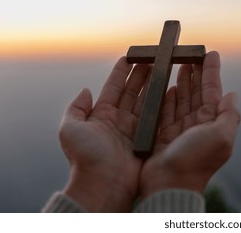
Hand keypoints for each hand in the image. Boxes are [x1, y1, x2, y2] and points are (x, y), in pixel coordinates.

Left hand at [59, 57, 150, 211]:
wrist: (104, 184)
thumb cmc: (85, 158)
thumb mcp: (70, 129)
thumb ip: (76, 108)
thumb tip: (85, 90)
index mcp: (101, 116)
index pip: (113, 88)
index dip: (121, 72)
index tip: (129, 56)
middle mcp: (119, 121)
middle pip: (132, 92)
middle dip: (141, 74)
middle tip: (152, 58)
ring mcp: (135, 129)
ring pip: (146, 101)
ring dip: (153, 84)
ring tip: (162, 68)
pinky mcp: (149, 138)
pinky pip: (158, 116)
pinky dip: (163, 102)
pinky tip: (170, 90)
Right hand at [140, 51, 240, 197]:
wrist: (171, 185)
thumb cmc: (197, 161)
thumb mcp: (221, 137)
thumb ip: (229, 114)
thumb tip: (233, 94)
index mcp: (213, 122)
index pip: (212, 90)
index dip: (212, 71)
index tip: (210, 53)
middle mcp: (198, 124)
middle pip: (196, 92)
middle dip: (195, 73)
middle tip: (190, 54)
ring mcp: (181, 130)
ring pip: (181, 99)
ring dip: (181, 82)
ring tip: (178, 65)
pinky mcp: (164, 135)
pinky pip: (166, 112)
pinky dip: (167, 98)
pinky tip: (168, 87)